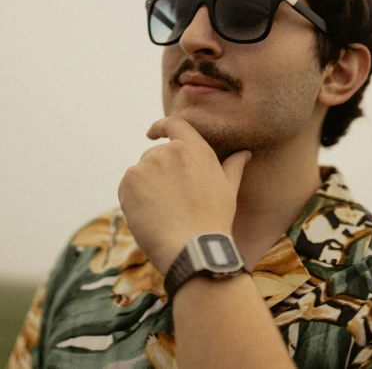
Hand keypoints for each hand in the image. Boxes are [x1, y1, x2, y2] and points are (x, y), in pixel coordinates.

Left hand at [117, 116, 251, 275]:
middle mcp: (169, 151)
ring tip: (162, 212)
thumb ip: (233, 167)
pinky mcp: (130, 180)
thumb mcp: (229, 190)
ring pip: (141, 172)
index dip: (161, 127)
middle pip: (154, 155)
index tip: (152, 133)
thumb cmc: (214, 220)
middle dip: (157, 173)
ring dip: (146, 187)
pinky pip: (127, 187)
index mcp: (194, 149)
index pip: (174, 124)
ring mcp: (147, 164)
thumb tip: (244, 153)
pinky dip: (133, 199)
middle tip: (168, 201)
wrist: (193, 246)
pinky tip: (149, 216)